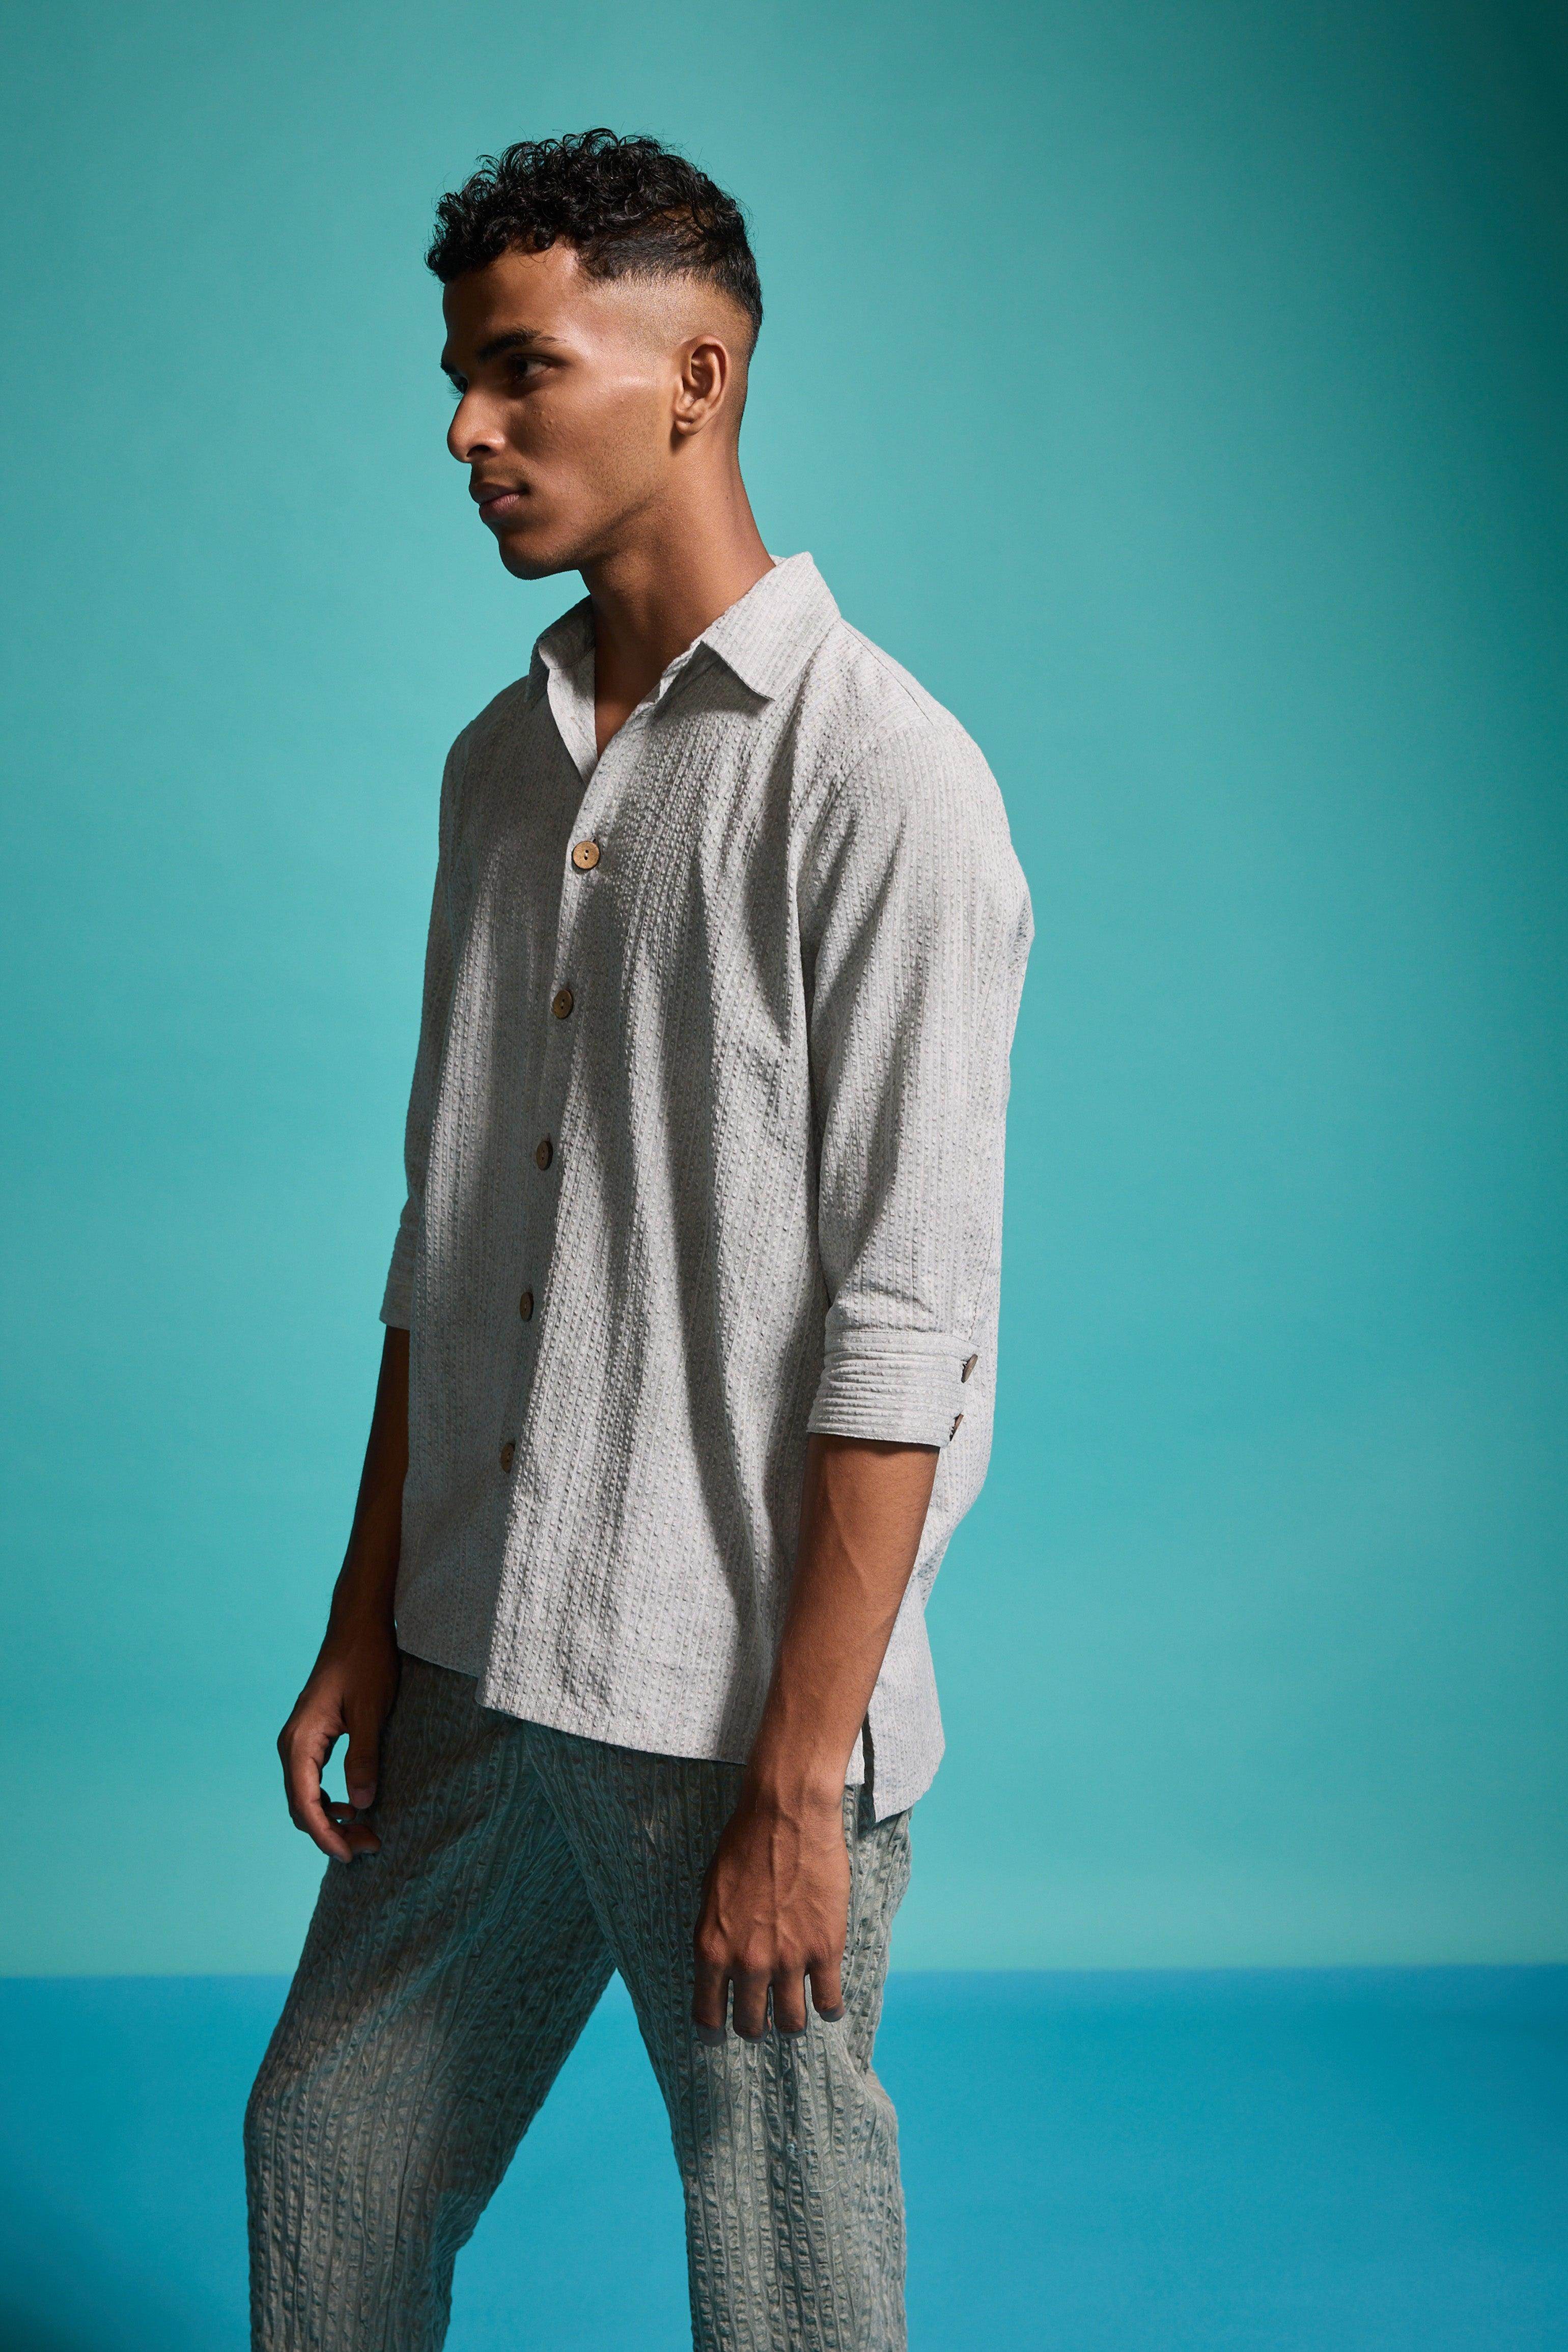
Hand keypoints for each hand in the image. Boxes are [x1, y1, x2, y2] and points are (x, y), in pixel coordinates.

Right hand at [277, 1617, 400, 1862]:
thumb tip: (363, 1804)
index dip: (326, 1834)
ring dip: (331, 1818)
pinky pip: (313, 1781)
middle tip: (369, 1846)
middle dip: (331, 1832)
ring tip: (366, 1832)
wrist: (359, 1627)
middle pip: (302, 1805)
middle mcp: (292, 1744)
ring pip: (306, 1796)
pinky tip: (355, 1806)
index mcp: (300, 1740)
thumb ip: (364, 1756)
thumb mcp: (371, 1710)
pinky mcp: (312, 1738)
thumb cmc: (367, 1662)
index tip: (349, 1856)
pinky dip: (330, 1800)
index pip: (305, 1803)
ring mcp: (300, 1741)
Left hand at [692, 1782, 849, 2039]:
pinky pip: (828, 2002)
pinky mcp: (825, 1949)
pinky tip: (828, 2004)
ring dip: (792, 2022)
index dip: (715, 2030)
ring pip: (791, 2022)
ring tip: (796, 2013)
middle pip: (751, 2025)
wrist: (785, 1814)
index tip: (722, 2031)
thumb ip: (717, 1936)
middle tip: (764, 2018)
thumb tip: (721, 1968)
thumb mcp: (711, 1894)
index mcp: (712, 1949)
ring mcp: (788, 1960)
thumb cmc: (744, 1844)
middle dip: (756, 2025)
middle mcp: (747, 1963)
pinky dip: (829, 2009)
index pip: (707, 2016)